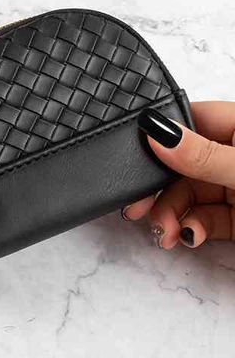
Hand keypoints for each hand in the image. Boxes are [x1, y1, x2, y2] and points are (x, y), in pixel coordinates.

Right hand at [123, 103, 234, 249]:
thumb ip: (203, 155)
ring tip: (165, 232)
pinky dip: (191, 228)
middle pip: (180, 163)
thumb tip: (156, 132)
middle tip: (136, 207)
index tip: (132, 160)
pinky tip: (187, 236)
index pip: (188, 121)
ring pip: (188, 193)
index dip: (156, 138)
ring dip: (170, 215)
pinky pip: (204, 217)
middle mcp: (234, 153)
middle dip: (158, 188)